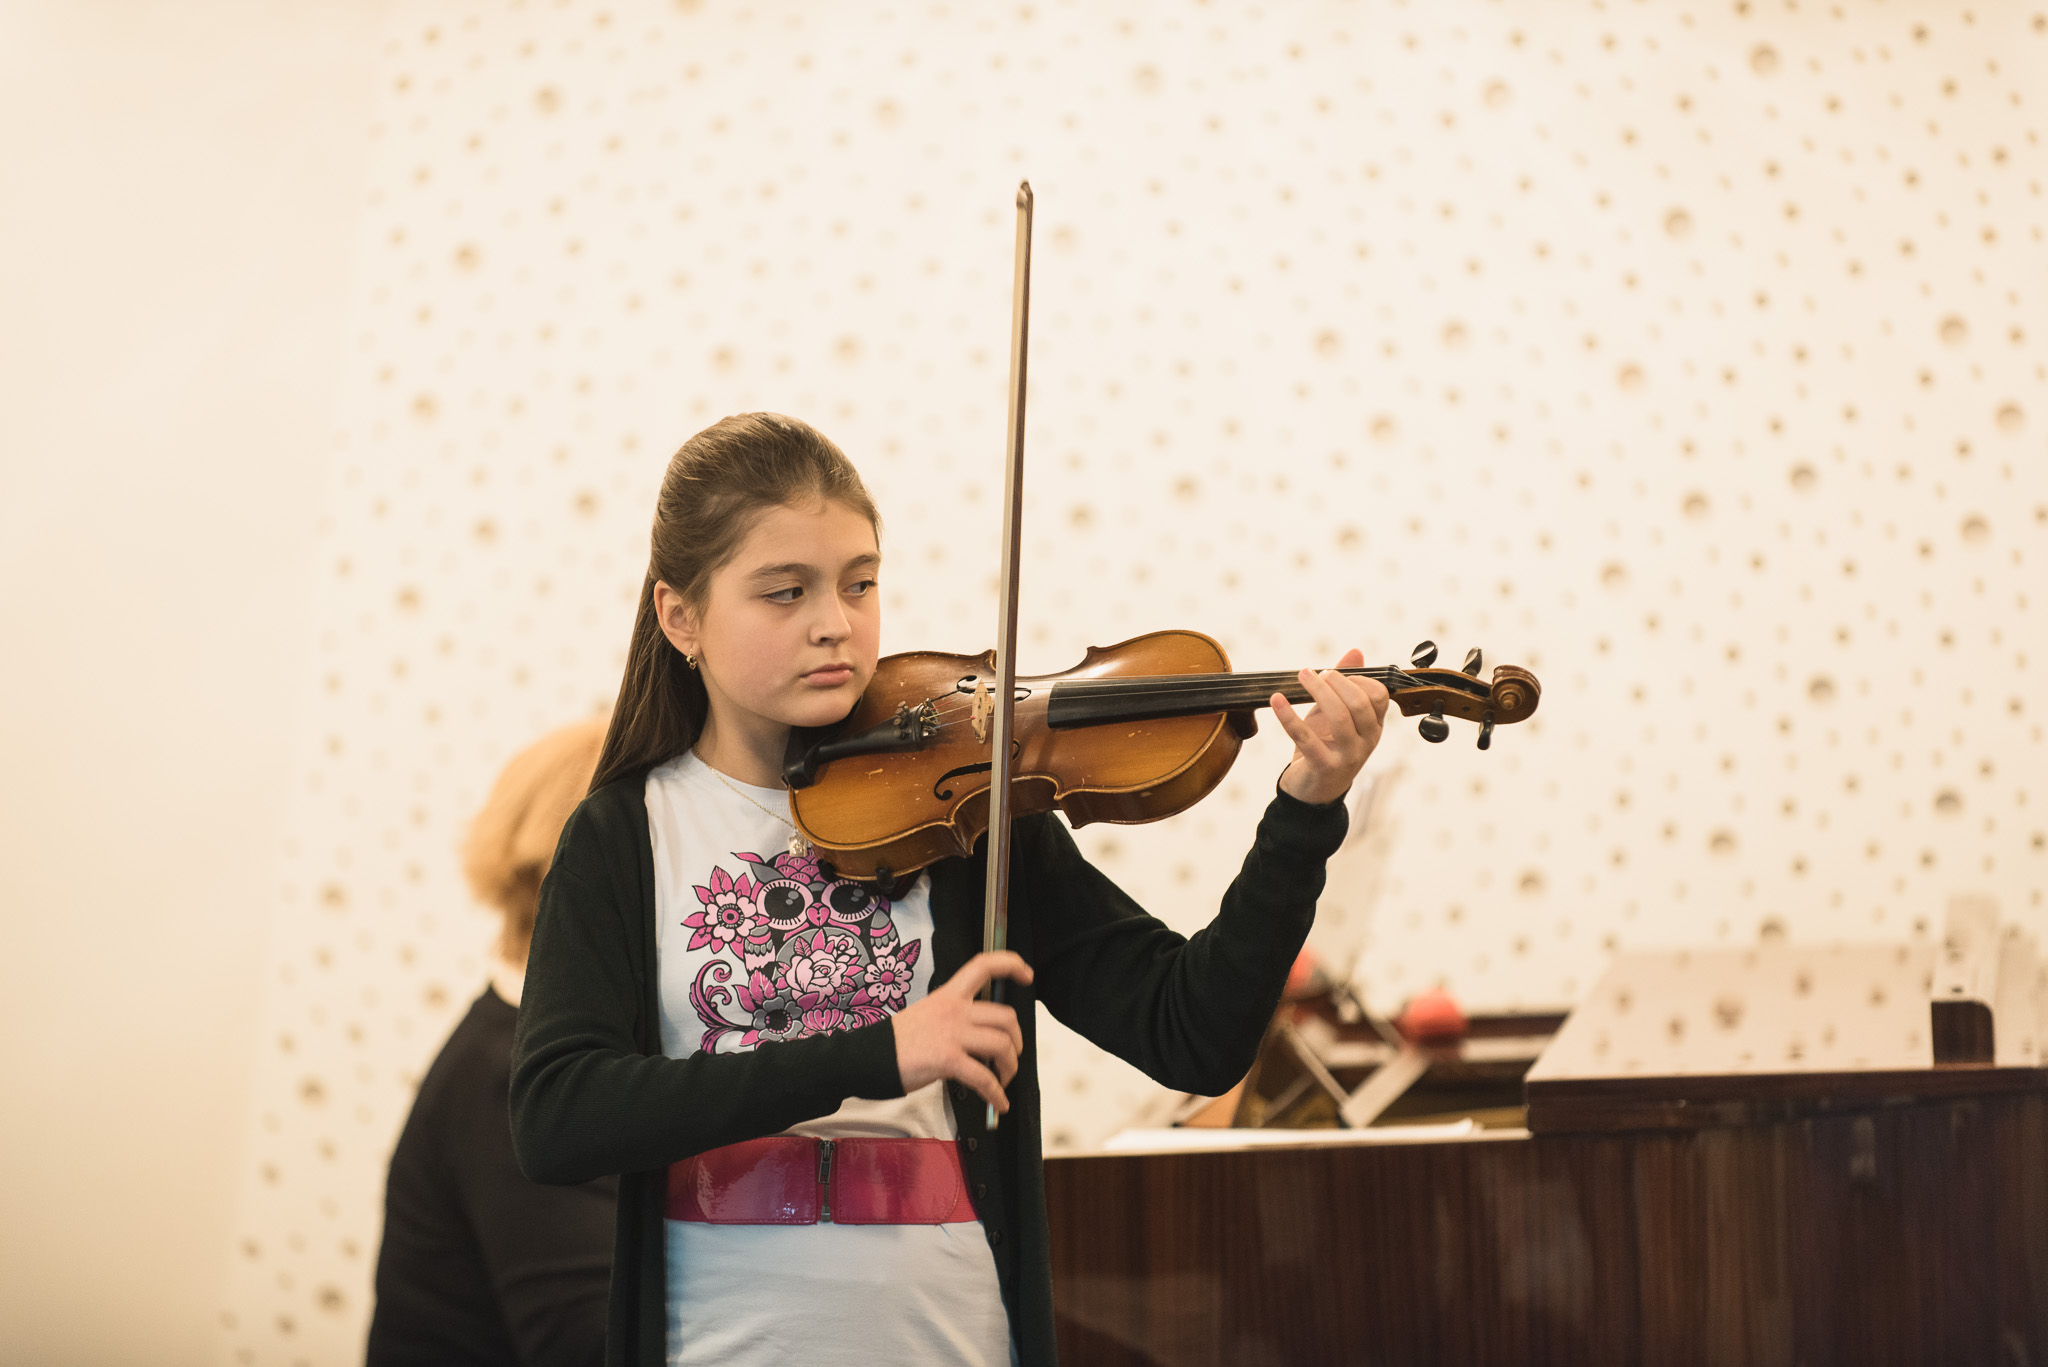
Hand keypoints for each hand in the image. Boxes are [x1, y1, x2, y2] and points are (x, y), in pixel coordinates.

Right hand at [889, 951, 1035, 1114]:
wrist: (869, 1057)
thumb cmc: (898, 1041)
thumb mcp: (929, 1014)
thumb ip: (956, 1018)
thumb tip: (982, 1036)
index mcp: (949, 995)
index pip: (984, 965)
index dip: (1011, 964)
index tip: (1026, 975)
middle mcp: (954, 1009)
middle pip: (1005, 1016)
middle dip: (1017, 1040)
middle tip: (1011, 1056)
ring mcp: (951, 1033)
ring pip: (1002, 1045)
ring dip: (1010, 1067)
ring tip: (1003, 1079)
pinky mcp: (947, 1059)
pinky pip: (984, 1078)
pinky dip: (997, 1094)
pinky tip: (998, 1103)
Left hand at [1273, 648, 1390, 805]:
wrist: (1313, 791)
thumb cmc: (1326, 745)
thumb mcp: (1335, 712)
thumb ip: (1346, 683)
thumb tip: (1356, 652)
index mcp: (1374, 726)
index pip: (1379, 695)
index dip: (1357, 678)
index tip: (1333, 673)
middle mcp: (1367, 741)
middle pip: (1360, 703)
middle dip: (1336, 681)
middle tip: (1314, 673)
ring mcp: (1348, 756)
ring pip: (1340, 717)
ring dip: (1317, 692)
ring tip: (1301, 677)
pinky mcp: (1324, 767)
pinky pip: (1305, 738)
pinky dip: (1287, 716)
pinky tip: (1276, 700)